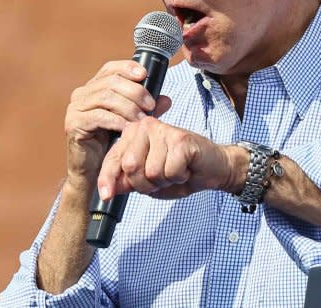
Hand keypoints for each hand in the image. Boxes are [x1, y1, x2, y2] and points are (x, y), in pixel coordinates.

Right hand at [63, 60, 170, 192]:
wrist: (95, 172)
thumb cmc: (113, 144)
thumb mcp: (133, 122)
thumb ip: (147, 109)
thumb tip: (166, 99)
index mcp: (94, 88)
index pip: (110, 68)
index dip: (127, 68)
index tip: (145, 74)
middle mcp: (81, 94)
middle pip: (111, 82)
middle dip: (135, 91)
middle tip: (150, 106)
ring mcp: (75, 108)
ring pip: (106, 97)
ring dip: (129, 107)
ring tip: (142, 119)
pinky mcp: (74, 124)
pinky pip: (99, 116)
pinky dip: (117, 120)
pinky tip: (128, 128)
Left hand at [96, 117, 244, 199]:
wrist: (213, 168)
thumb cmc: (180, 171)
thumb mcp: (148, 181)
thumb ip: (128, 181)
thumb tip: (108, 190)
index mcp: (133, 134)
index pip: (114, 159)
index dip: (108, 178)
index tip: (106, 195)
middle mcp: (146, 126)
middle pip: (130, 167)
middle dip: (145, 183)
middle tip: (162, 177)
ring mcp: (164, 131)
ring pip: (151, 172)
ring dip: (165, 181)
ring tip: (175, 171)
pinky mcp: (181, 139)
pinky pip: (169, 171)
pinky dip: (178, 177)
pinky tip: (186, 168)